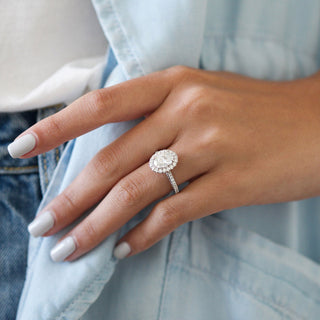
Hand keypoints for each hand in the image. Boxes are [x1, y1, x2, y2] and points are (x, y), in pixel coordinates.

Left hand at [12, 66, 319, 261]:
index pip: (101, 105)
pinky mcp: (231, 182)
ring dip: (97, 225)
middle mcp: (186, 112)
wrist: (316, 123)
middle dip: (71, 197)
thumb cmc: (257, 110)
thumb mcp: (202, 96)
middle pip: (111, 160)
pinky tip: (124, 249)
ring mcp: (209, 147)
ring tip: (70, 247)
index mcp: (175, 84)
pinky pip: (173, 213)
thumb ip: (157, 119)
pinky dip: (143, 235)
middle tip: (43, 224)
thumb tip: (115, 153)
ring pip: (135, 192)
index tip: (22, 147)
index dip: (56, 127)